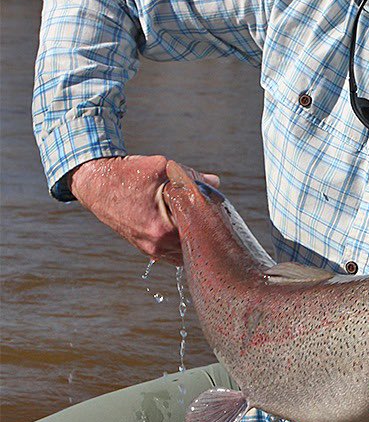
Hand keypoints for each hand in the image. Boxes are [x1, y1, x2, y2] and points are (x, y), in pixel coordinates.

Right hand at [68, 155, 219, 264]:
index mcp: (163, 228)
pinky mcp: (145, 249)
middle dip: (206, 230)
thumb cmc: (127, 174)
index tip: (219, 207)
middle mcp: (157, 244)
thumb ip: (192, 177)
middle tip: (216, 214)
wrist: (96, 184)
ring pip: (185, 252)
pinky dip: (183, 243)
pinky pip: (173, 253)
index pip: (202, 230)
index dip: (214, 217)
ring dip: (195, 238)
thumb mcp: (162, 167)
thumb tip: (215, 182)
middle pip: (196, 244)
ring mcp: (150, 250)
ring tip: (202, 220)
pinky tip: (188, 228)